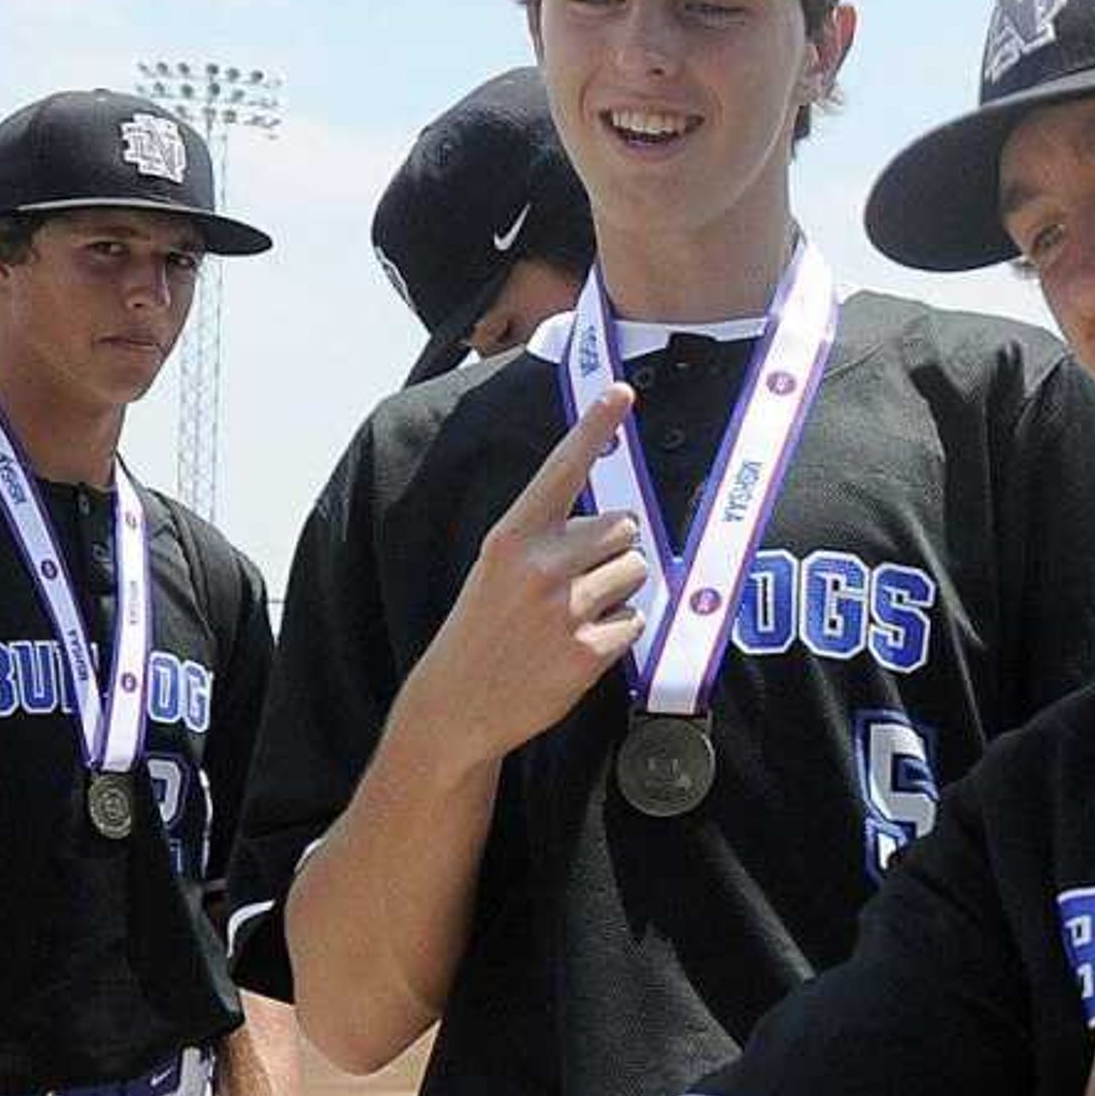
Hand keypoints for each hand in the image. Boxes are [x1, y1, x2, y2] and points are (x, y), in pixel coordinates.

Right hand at [420, 385, 651, 766]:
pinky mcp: (589, 650)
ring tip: (576, 616)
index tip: (621, 392)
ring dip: (620, 591)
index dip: (594, 428)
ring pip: (638, 571)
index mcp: (513, 535)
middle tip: (580, 582)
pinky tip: (580, 646)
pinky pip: (637, 621)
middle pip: (624, 526)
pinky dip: (620, 633)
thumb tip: (616, 525)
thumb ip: (547, 538)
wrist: (457, 703)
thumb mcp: (497, 567)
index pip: (561, 469)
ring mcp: (566, 607)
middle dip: (614, 550)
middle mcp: (540, 564)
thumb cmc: (483, 628)